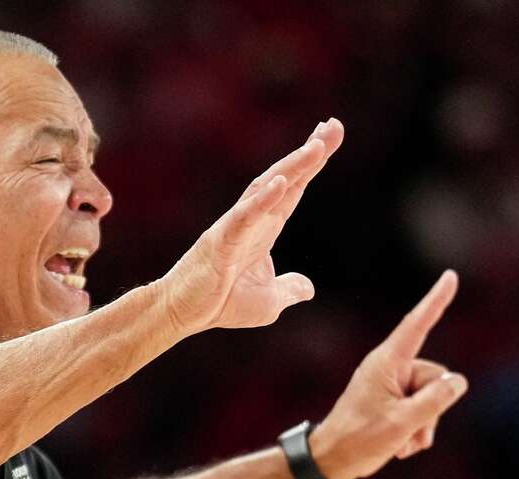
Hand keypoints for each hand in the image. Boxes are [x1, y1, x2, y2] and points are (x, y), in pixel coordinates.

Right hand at [160, 119, 343, 333]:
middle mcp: (252, 219)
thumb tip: (308, 288)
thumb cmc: (222, 302)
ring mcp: (235, 226)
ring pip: (266, 189)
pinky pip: (244, 217)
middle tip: (333, 126)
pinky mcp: (221, 241)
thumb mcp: (269, 301)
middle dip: (309, 153)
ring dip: (291, 168)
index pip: (293, 189)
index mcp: (265, 229)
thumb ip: (289, 289)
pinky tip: (280, 183)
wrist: (184, 312)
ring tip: (316, 148)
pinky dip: (262, 200)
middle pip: (284, 179)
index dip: (311, 164)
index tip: (330, 135)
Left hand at [309, 271, 467, 478]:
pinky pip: (421, 409)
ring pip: (431, 398)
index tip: (450, 276)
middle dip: (431, 409)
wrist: (332, 461)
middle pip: (434, 377)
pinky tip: (401, 446)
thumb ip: (435, 400)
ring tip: (402, 444)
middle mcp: (390, 368)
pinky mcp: (392, 401)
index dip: (436, 301)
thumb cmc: (360, 440)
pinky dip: (416, 429)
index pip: (417, 326)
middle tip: (408, 431)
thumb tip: (458, 381)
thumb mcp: (404, 422)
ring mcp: (391, 386)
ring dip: (423, 425)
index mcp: (386, 363)